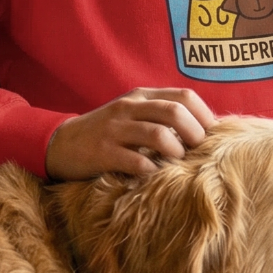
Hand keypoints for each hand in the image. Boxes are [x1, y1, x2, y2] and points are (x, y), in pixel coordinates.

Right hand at [45, 87, 215, 180]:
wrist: (61, 144)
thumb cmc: (107, 133)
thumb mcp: (133, 115)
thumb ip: (161, 116)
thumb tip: (203, 132)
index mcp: (142, 96)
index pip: (184, 96)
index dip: (204, 116)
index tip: (211, 137)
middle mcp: (129, 107)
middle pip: (175, 112)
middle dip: (195, 134)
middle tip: (198, 153)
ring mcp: (115, 129)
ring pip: (159, 134)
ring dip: (175, 152)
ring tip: (176, 164)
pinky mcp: (102, 152)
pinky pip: (136, 161)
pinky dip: (151, 170)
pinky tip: (153, 176)